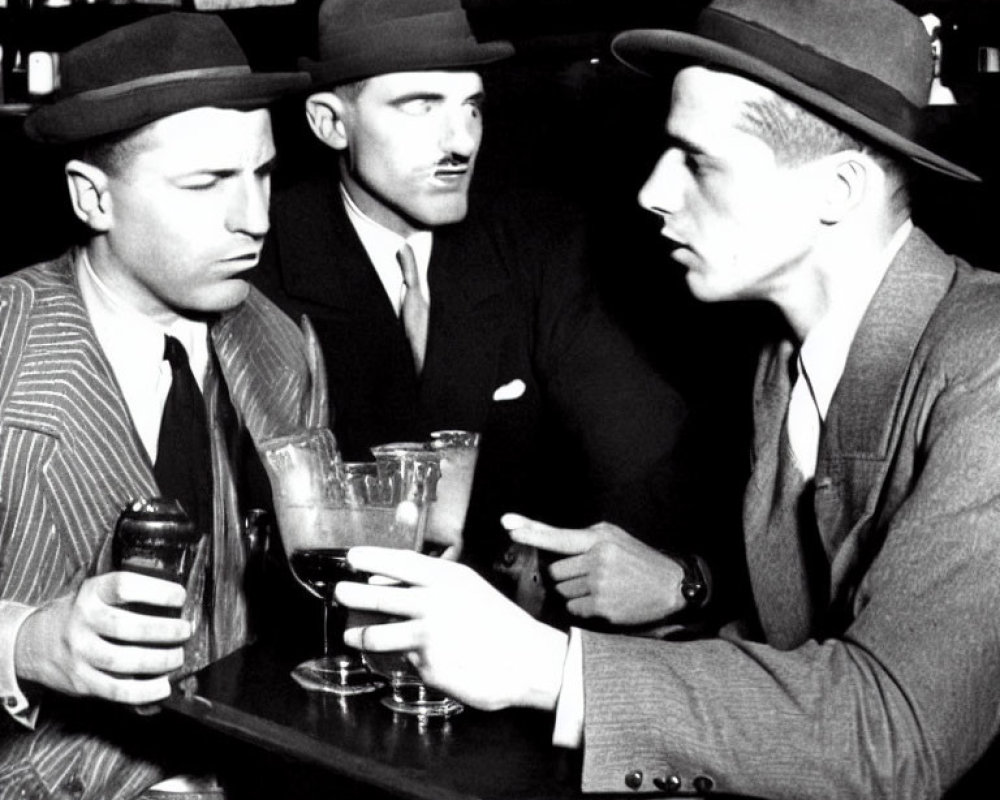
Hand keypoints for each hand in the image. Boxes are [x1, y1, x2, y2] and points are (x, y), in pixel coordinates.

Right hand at [14, 572, 191, 704]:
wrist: (32, 642)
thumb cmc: (80, 615)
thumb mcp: (96, 593)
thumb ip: (126, 595)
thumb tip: (177, 597)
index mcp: (91, 593)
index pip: (124, 586)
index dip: (157, 591)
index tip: (180, 596)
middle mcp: (82, 621)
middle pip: (128, 627)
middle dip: (164, 631)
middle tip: (185, 631)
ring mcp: (79, 652)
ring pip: (123, 660)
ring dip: (159, 661)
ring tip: (178, 657)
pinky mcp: (80, 681)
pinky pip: (115, 690)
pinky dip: (144, 691)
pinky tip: (163, 687)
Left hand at [337, 547, 567, 711]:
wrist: (528, 659)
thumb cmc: (497, 621)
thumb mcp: (467, 589)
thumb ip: (430, 583)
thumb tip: (384, 581)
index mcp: (447, 578)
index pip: (400, 562)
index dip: (372, 558)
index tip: (351, 556)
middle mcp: (434, 602)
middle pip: (379, 597)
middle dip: (353, 595)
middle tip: (340, 593)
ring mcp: (428, 634)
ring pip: (378, 634)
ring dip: (360, 635)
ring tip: (353, 635)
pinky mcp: (427, 665)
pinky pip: (404, 659)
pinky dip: (404, 658)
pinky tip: (414, 657)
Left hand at [502, 513, 685, 625]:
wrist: (672, 586)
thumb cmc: (639, 560)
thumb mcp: (615, 537)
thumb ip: (585, 538)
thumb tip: (552, 541)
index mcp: (600, 539)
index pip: (557, 536)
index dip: (530, 532)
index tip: (508, 525)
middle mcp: (598, 559)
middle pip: (555, 571)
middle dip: (566, 574)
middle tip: (590, 574)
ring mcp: (600, 585)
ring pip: (563, 591)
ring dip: (574, 591)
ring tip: (603, 586)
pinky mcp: (602, 607)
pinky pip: (574, 607)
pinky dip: (584, 606)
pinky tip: (606, 599)